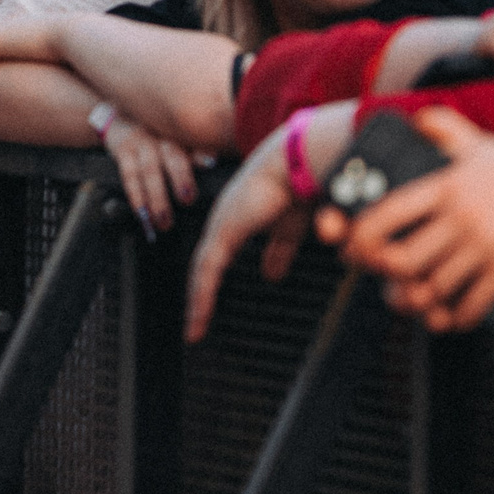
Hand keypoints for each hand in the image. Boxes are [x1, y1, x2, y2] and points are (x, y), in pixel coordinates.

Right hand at [99, 115, 213, 239]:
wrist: (121, 111)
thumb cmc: (160, 130)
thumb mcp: (178, 132)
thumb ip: (196, 148)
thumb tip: (212, 163)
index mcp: (182, 131)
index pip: (194, 140)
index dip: (202, 152)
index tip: (210, 163)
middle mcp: (163, 133)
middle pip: (172, 155)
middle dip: (180, 177)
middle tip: (187, 200)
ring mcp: (142, 141)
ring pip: (150, 169)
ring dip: (157, 196)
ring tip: (164, 220)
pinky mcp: (123, 149)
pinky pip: (129, 174)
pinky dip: (135, 195)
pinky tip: (141, 212)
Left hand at [185, 127, 310, 340]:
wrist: (299, 162)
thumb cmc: (297, 185)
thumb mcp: (287, 229)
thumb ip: (278, 251)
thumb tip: (272, 275)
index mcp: (236, 219)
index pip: (217, 257)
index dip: (212, 282)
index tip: (210, 305)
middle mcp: (222, 222)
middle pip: (204, 267)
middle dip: (199, 297)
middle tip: (196, 325)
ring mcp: (220, 227)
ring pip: (201, 273)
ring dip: (198, 303)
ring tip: (195, 331)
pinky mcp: (223, 233)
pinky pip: (206, 272)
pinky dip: (202, 296)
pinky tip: (199, 317)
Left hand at [321, 108, 493, 331]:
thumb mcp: (480, 145)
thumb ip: (445, 129)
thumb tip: (416, 119)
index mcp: (445, 187)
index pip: (388, 213)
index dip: (360, 237)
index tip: (353, 247)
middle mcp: (460, 217)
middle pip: (403, 259)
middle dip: (387, 276)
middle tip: (388, 280)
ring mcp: (485, 245)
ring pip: (434, 287)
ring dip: (418, 303)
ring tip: (416, 302)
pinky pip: (472, 305)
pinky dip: (455, 318)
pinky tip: (450, 316)